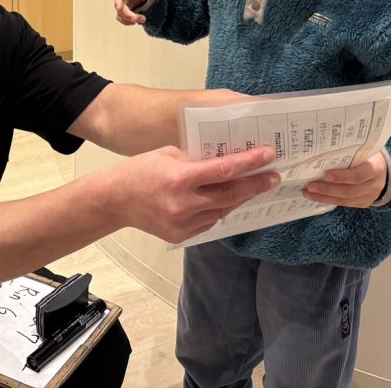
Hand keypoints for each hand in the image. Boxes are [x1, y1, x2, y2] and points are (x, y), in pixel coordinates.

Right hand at [112, 145, 279, 243]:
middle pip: (230, 194)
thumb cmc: (141, 171)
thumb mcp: (168, 154)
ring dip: (241, 198)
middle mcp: (184, 204)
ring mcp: (184, 223)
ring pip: (223, 210)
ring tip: (255, 186)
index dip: (249, 163)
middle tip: (274, 176)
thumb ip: (196, 159)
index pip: (224, 170)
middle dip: (256, 185)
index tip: (268, 155)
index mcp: (180, 179)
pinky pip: (211, 221)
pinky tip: (230, 199)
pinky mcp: (182, 235)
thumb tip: (226, 160)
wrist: (115, 201)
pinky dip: (222, 209)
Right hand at [114, 0, 155, 24]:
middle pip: (120, 7)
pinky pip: (124, 18)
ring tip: (143, 20)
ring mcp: (123, 3)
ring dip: (129, 20)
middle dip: (128, 15)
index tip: (119, 8)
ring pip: (120, 14)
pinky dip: (129, 21)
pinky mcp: (127, 9)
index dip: (117, 1)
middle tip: (142, 18)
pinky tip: (138, 21)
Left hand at [303, 151, 386, 207]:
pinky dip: (329, 201)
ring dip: (324, 197)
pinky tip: (316, 197)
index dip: (342, 177)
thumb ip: (350, 151)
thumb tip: (321, 149)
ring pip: (345, 200)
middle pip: (349, 190)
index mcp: (376, 168)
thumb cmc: (368, 155)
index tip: (325, 175)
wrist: (383, 168)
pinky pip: (344, 204)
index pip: (359, 175)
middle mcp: (374, 185)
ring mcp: (370, 196)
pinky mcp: (363, 203)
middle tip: (310, 186)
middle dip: (328, 189)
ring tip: (308, 193)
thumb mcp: (364, 149)